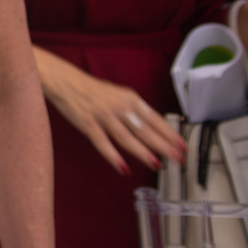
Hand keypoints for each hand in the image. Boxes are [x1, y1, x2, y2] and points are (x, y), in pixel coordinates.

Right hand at [33, 46, 184, 173]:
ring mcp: (103, 115)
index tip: (183, 147)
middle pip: (145, 130)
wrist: (64, 80)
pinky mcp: (87, 123)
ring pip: (126, 137)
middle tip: (178, 160)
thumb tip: (154, 130)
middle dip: (163, 146)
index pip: (155, 119)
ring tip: (157, 164)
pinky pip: (102, 143)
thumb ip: (134, 110)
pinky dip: (113, 156)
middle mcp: (119, 106)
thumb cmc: (92, 90)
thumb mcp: (118, 95)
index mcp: (130, 98)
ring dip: (143, 152)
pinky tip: (123, 168)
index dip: (170, 134)